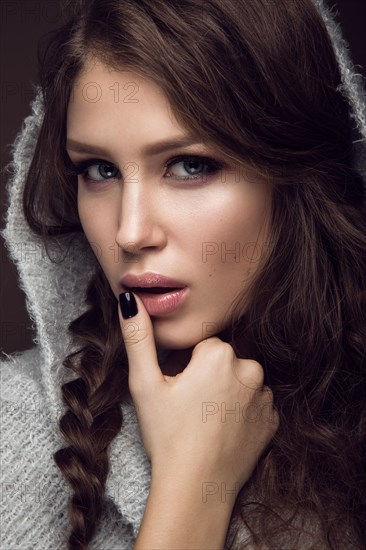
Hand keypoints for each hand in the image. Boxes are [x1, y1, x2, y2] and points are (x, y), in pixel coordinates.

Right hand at [118, 292, 278, 490]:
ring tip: (205, 421)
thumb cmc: (168, 434)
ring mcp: (265, 397)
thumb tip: (129, 299)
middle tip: (189, 407)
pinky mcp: (273, 421)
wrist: (196, 488)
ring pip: (239, 381)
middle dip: (207, 376)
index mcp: (220, 354)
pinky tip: (222, 431)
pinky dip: (241, 412)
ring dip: (226, 392)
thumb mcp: (144, 383)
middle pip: (223, 361)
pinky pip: (255, 404)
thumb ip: (138, 337)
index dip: (185, 367)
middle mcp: (250, 369)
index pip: (202, 347)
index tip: (178, 390)